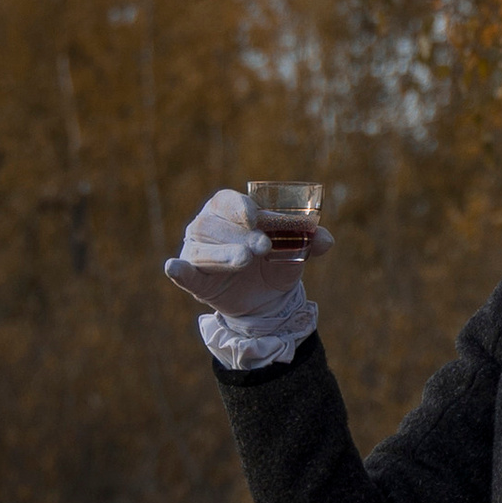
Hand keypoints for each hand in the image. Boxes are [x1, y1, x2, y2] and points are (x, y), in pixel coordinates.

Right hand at [163, 187, 335, 322]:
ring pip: (203, 249)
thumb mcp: (295, 253)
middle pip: (214, 225)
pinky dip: (179, 270)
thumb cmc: (275, 263)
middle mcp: (208, 227)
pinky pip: (184, 273)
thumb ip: (309, 243)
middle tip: (262, 247)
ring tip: (244, 260)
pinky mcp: (194, 279)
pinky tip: (174, 267)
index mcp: (230, 211)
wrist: (266, 301)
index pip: (227, 201)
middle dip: (239, 235)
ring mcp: (197, 252)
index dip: (239, 206)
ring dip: (224, 254)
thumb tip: (327, 240)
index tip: (255, 215)